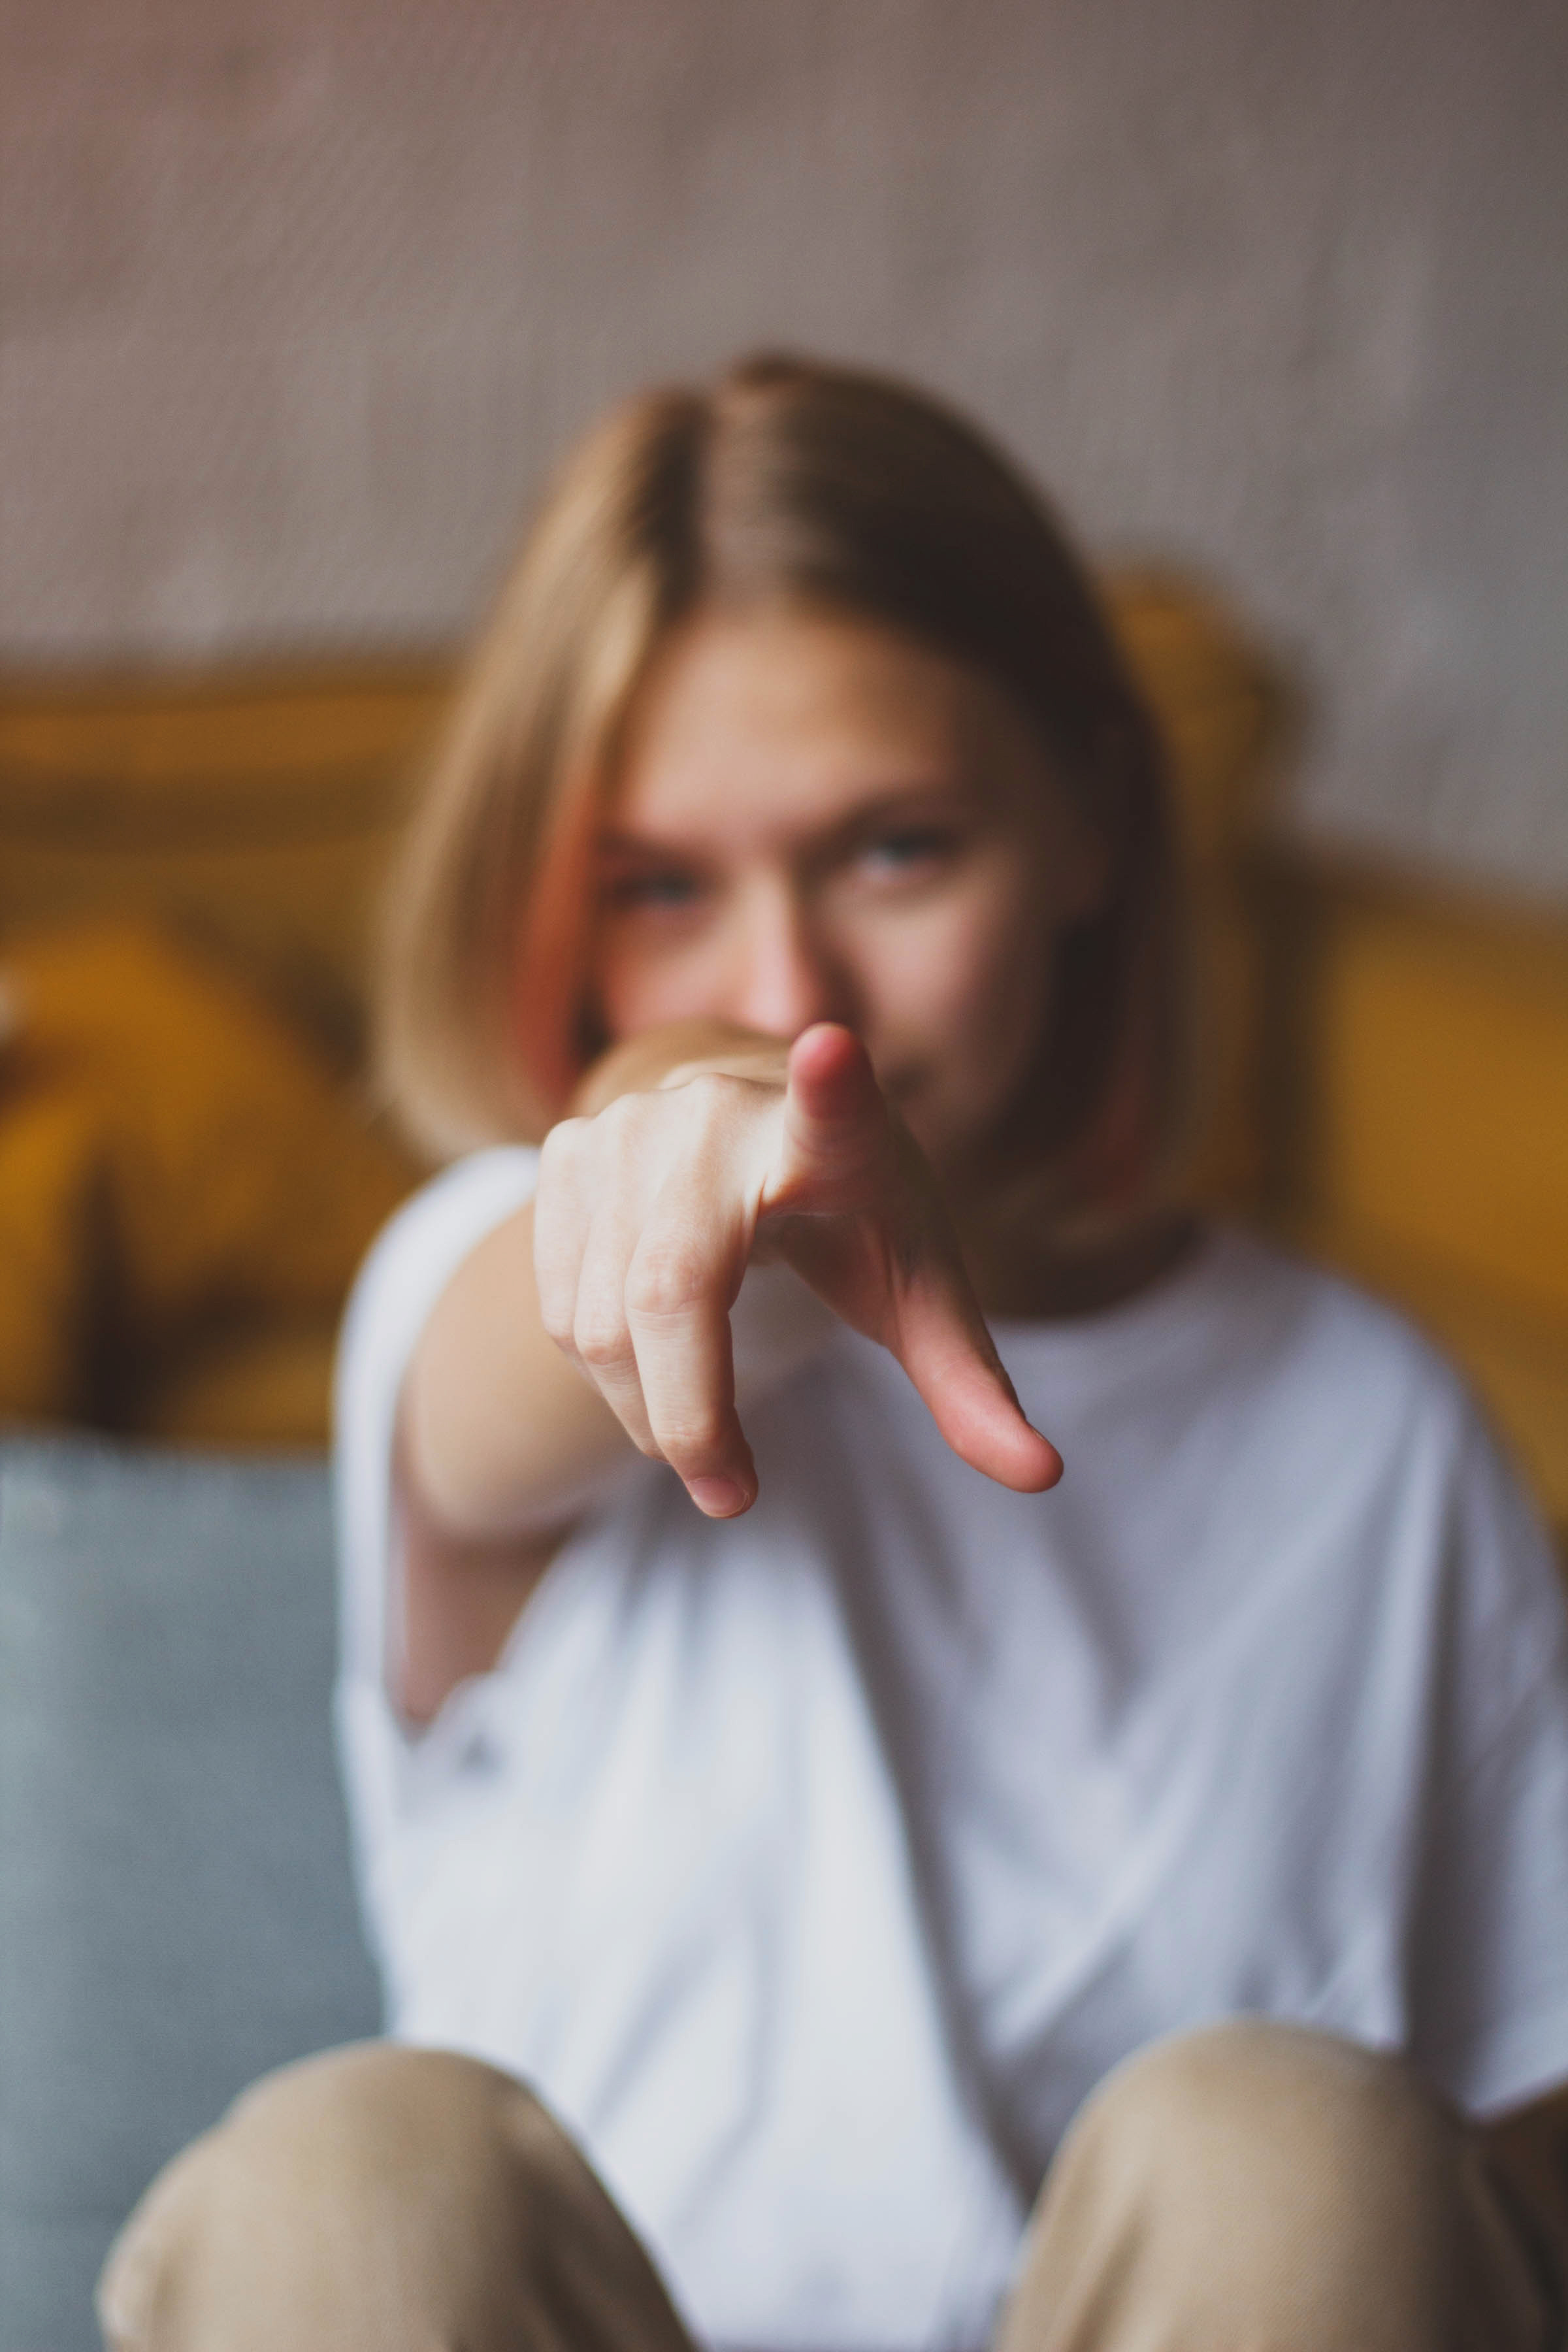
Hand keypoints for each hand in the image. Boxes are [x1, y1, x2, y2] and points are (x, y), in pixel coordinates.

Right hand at [533, 1022, 1062, 1515]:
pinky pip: (561, 1308)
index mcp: (833, 1133)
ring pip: (601, 1319)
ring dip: (647, 1413)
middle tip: (732, 1497)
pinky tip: (653, 1371)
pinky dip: (604, 1375)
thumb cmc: (856, 1211)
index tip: (835, 1052)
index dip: (829, 1085)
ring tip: (703, 1440)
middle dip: (691, 1418)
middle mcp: (716, 1113)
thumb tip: (1042, 1478)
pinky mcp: (566, 1150)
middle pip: (669, 1292)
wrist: (751, 1113)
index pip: (832, 1106)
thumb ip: (970, 1382)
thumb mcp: (918, 1286)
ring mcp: (627, 1126)